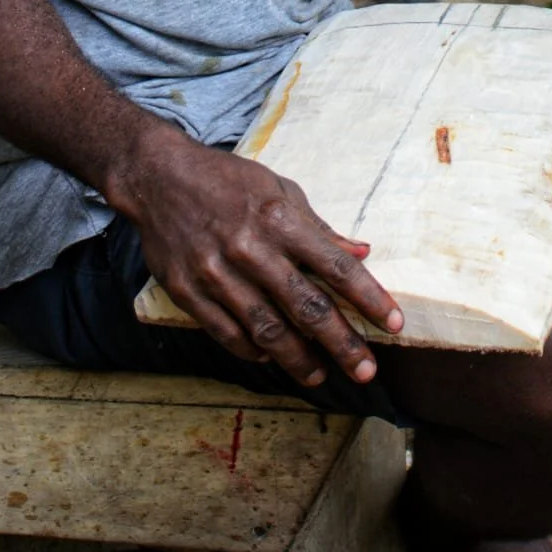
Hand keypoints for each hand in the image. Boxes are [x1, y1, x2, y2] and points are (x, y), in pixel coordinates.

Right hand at [116, 125, 403, 386]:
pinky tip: (271, 356)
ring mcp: (216, 273)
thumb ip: (319, 227)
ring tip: (320, 375)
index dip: (368, 297)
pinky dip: (253, 349)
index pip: (334, 266)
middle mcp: (250, 248)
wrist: (158, 176)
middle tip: (366, 370)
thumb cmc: (227, 180)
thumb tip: (362, 252)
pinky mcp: (187, 291)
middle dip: (341, 343)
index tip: (393, 324)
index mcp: (278, 217)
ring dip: (298, 358)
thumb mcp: (279, 189)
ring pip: (267, 329)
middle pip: (306, 307)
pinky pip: (227, 333)